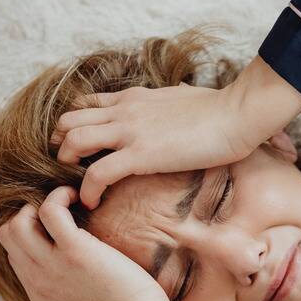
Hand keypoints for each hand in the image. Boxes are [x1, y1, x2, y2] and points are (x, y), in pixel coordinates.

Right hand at [0, 185, 173, 300]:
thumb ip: (68, 298)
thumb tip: (75, 286)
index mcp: (40, 296)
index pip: (16, 256)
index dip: (31, 236)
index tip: (56, 229)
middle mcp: (39, 281)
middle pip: (8, 236)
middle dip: (28, 215)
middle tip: (60, 212)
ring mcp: (52, 266)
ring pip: (17, 223)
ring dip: (40, 204)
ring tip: (68, 201)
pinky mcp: (74, 251)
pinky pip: (49, 211)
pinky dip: (60, 196)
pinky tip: (78, 197)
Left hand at [51, 82, 254, 209]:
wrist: (238, 113)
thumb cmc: (221, 108)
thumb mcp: (183, 97)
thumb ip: (168, 103)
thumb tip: (176, 102)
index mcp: (133, 98)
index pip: (86, 105)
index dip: (74, 126)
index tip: (79, 149)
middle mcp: (124, 110)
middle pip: (69, 120)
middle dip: (62, 146)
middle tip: (71, 169)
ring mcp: (130, 131)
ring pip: (73, 141)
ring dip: (68, 165)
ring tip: (77, 186)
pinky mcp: (140, 154)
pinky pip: (96, 173)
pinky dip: (87, 191)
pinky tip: (92, 203)